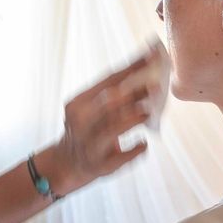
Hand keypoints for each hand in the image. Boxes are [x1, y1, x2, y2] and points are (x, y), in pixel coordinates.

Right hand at [47, 50, 161, 194]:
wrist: (65, 164)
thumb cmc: (85, 130)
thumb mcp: (89, 110)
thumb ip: (112, 97)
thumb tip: (148, 81)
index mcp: (78, 103)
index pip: (107, 81)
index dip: (131, 68)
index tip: (151, 56)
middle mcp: (80, 123)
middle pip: (108, 103)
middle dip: (133, 92)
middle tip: (156, 83)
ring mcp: (89, 146)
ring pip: (112, 129)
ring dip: (134, 118)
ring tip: (151, 111)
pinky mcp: (99, 166)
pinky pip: (120, 158)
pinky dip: (133, 150)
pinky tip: (144, 143)